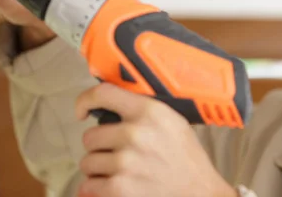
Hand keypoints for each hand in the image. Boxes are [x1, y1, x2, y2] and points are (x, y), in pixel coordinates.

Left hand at [75, 83, 237, 196]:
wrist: (199, 193)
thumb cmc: (187, 159)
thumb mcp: (173, 122)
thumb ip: (144, 111)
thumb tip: (112, 105)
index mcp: (150, 111)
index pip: (104, 94)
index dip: (85, 101)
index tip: (82, 111)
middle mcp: (135, 133)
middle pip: (90, 136)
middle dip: (100, 147)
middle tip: (117, 154)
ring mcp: (125, 162)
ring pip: (87, 162)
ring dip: (99, 170)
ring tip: (121, 172)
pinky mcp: (118, 188)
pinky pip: (88, 186)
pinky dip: (97, 190)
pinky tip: (116, 186)